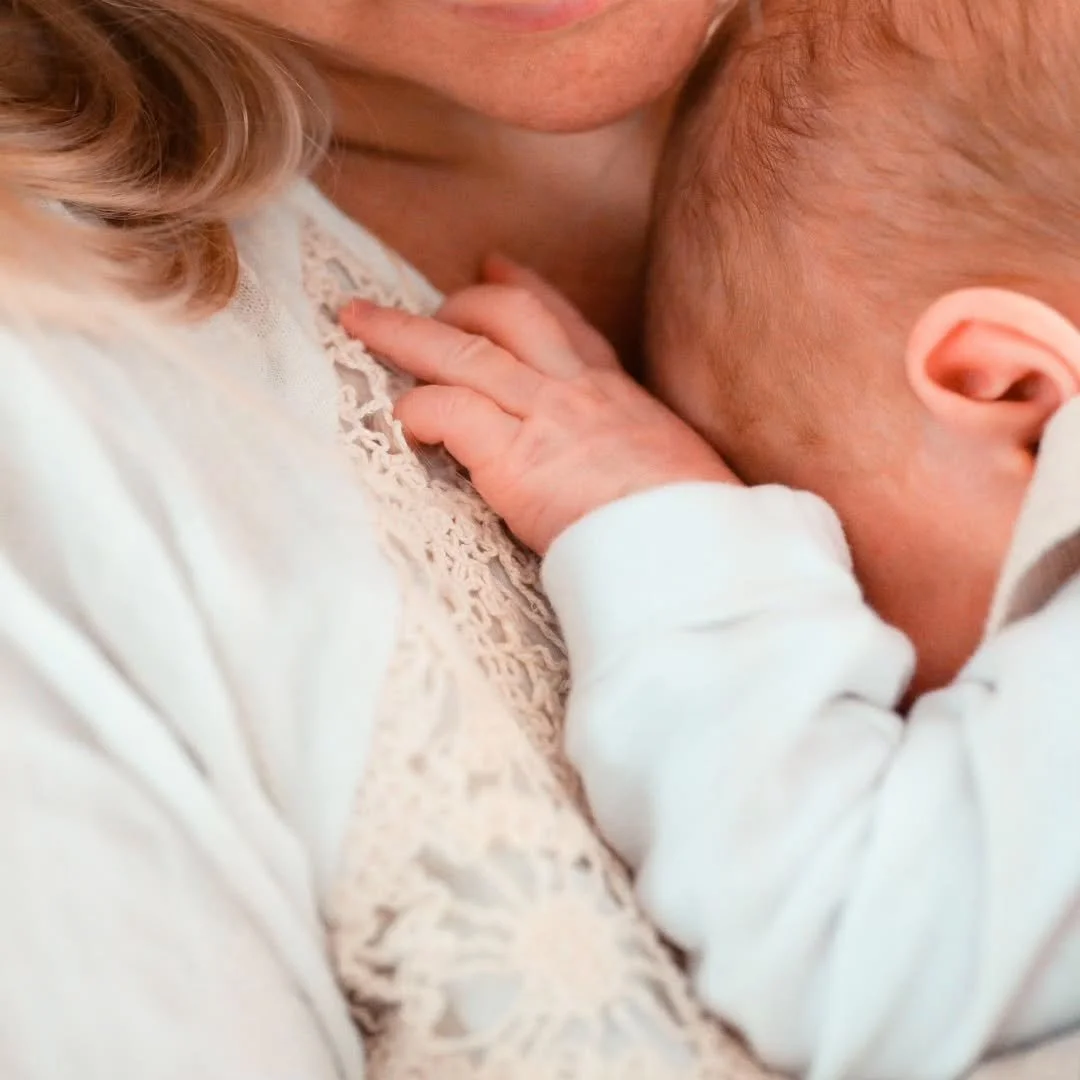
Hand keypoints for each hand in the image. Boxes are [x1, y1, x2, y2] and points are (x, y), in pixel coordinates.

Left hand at [340, 257, 738, 554]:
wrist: (696, 551)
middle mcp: (577, 391)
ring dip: (404, 333)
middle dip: (458, 300)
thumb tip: (637, 479)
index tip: (497, 265)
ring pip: (463, 350)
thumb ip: (642, 456)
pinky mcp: (514, 458)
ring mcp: (544, 417)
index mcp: (617, 395)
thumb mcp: (679, 467)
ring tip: (360, 321)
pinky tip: (401, 421)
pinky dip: (417, 409)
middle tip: (418, 301)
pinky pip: (448, 410)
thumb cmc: (693, 525)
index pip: (566, 324)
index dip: (527, 288)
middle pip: (508, 314)